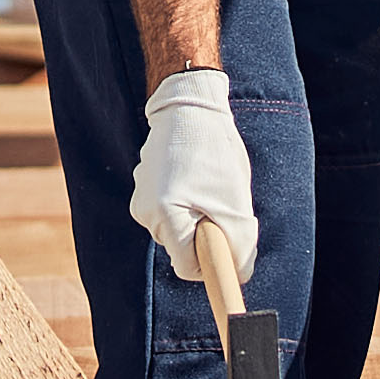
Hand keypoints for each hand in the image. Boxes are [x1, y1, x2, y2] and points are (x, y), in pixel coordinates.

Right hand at [129, 66, 257, 258]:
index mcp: (163, 215)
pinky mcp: (144, 185)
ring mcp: (141, 197)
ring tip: (208, 185)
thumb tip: (238, 273)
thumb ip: (239, 246)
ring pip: (178, 229)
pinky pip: (171, 210)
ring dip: (197, 216)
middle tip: (222, 204)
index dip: (212, 263)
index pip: (187, 267)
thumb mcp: (236, 204)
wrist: (190, 105)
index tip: (228, 251)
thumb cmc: (215, 153)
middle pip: (182, 248)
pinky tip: (195, 176)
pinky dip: (187, 202)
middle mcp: (144, 211)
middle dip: (205, 235)